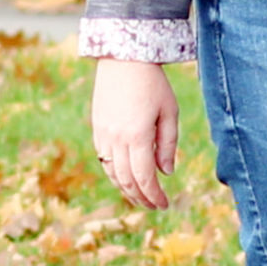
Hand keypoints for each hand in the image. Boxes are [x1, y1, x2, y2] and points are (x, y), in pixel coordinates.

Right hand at [91, 58, 178, 209]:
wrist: (123, 58)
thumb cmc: (153, 83)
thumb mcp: (169, 112)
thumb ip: (167, 144)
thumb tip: (165, 173)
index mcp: (137, 136)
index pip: (145, 178)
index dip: (154, 195)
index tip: (164, 205)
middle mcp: (117, 139)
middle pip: (127, 180)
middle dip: (141, 198)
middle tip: (155, 207)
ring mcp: (104, 134)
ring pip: (113, 173)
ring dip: (126, 190)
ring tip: (141, 198)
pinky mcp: (97, 128)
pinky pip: (104, 160)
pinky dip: (115, 174)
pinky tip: (125, 178)